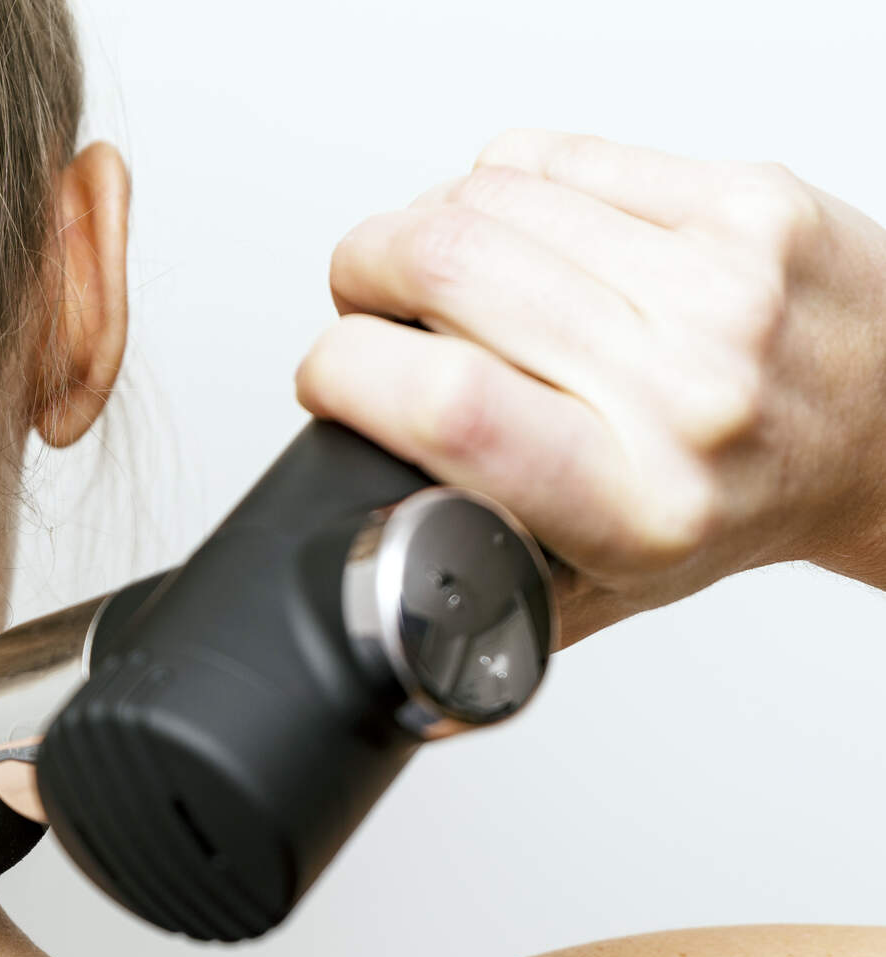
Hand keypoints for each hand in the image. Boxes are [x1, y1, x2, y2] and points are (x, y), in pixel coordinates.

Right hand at [295, 130, 885, 646]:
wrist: (883, 429)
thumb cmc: (736, 506)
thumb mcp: (601, 590)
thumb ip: (483, 586)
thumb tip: (372, 599)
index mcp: (631, 506)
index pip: (449, 407)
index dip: (346, 372)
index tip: (326, 378)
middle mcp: (683, 390)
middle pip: (451, 270)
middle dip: (361, 273)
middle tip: (362, 307)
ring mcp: (717, 283)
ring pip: (490, 196)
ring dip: (419, 226)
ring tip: (428, 271)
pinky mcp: (738, 201)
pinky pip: (556, 157)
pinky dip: (499, 187)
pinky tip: (510, 232)